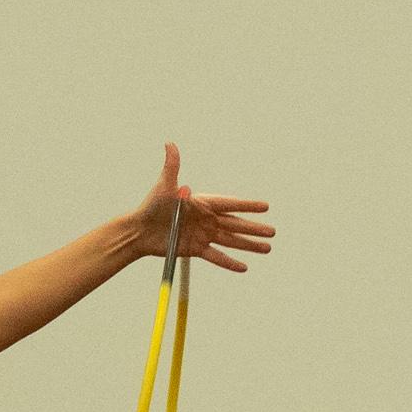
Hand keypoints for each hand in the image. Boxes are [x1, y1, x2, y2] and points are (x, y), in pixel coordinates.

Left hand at [130, 142, 273, 272]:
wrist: (139, 231)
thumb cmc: (151, 206)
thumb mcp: (164, 186)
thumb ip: (172, 166)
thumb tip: (169, 144)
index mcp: (203, 203)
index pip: (230, 205)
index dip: (247, 206)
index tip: (265, 206)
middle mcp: (206, 219)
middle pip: (235, 224)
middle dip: (254, 228)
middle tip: (272, 231)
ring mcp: (202, 235)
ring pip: (230, 241)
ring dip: (248, 245)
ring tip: (267, 249)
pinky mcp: (195, 249)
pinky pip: (216, 257)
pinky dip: (229, 263)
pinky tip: (243, 267)